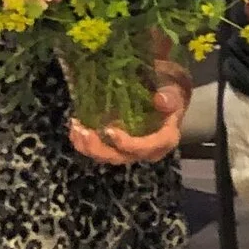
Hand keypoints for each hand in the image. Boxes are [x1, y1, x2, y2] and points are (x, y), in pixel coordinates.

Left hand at [70, 67, 190, 165]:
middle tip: (85, 131)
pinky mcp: (117, 146)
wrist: (165, 97)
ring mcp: (129, 150)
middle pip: (120, 158)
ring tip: (76, 128)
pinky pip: (98, 151)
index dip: (127, 144)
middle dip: (99, 148)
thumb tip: (161, 100)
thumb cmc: (170, 93)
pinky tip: (74, 128)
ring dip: (87, 146)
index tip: (110, 130)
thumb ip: (170, 96)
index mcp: (164, 140)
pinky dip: (83, 143)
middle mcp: (146, 151)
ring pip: (106, 157)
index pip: (146, 148)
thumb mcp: (174, 91)